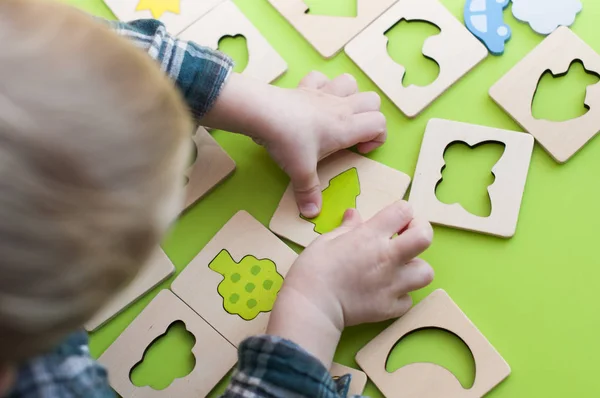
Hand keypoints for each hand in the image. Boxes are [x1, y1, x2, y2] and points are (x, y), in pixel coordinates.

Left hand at [201, 72, 385, 217]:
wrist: (261, 112)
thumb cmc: (287, 141)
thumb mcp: (300, 171)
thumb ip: (308, 192)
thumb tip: (311, 213)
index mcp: (346, 126)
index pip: (380, 123)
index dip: (377, 138)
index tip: (358, 151)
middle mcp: (340, 107)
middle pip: (372, 100)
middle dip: (369, 117)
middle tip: (352, 135)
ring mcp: (322, 93)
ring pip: (351, 83)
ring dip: (350, 96)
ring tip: (338, 115)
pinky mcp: (305, 87)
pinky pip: (322, 78)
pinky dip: (323, 85)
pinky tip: (315, 100)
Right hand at [266, 201, 433, 365]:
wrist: (311, 307)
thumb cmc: (313, 269)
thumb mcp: (326, 240)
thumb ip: (347, 228)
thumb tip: (354, 215)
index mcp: (371, 236)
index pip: (403, 210)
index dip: (402, 212)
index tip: (394, 221)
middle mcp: (388, 257)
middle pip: (424, 237)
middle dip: (420, 231)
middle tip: (406, 237)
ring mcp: (392, 284)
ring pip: (425, 272)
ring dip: (414, 268)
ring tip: (399, 269)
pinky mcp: (390, 308)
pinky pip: (408, 300)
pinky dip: (400, 296)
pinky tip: (386, 293)